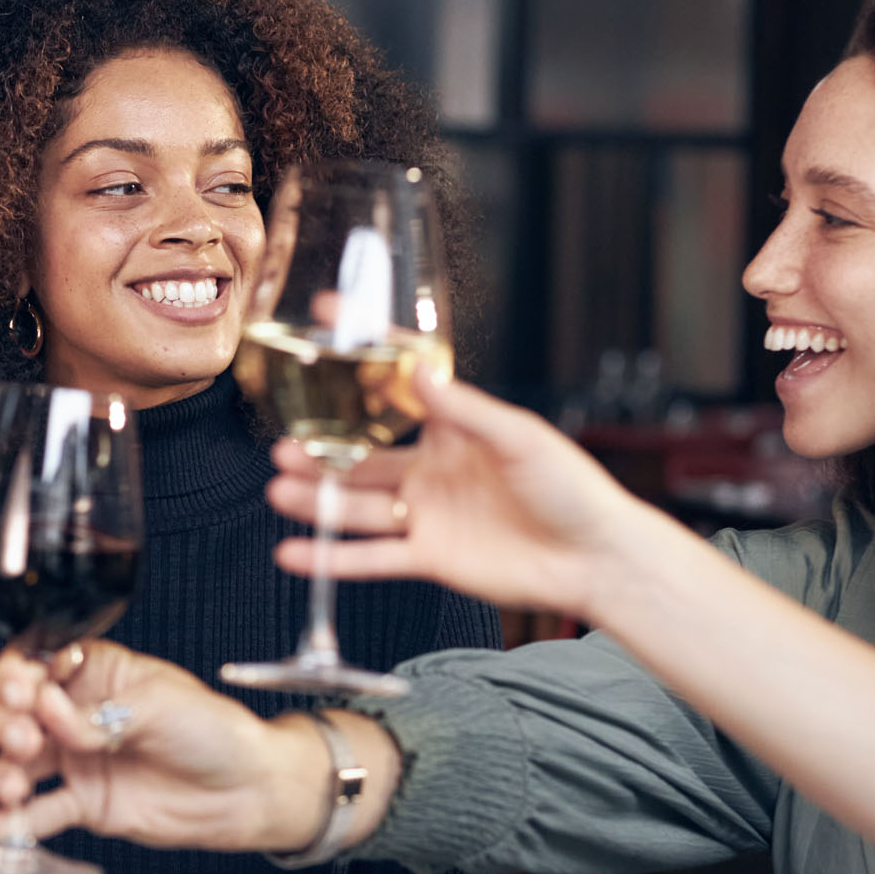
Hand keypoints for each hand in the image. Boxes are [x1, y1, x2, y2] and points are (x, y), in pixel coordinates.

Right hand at [0, 642, 340, 853]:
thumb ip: (98, 713)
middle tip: (23, 737)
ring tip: (13, 784)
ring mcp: (76, 759)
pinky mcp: (84, 803)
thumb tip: (48, 707)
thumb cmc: (213, 730)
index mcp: (95, 671)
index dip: (16, 675)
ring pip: (19, 762)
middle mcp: (76, 713)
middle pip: (16, 712)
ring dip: (5, 771)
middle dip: (7, 722)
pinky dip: (16, 819)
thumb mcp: (159, 704)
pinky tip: (1, 824)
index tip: (17, 689)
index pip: (37, 663)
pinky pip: (40, 811)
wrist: (247, 790)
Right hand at [265, 374, 650, 624]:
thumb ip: (464, 409)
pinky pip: (372, 557)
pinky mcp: (429, 556)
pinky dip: (332, 557)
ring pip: (359, 504)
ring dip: (318, 498)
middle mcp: (433, 467)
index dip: (364, 351)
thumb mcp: (519, 436)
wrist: (594, 557)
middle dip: (321, 450)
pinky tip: (295, 551)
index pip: (399, 383)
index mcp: (455, 427)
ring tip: (281, 487)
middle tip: (284, 443)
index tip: (330, 316)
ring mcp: (428, 512)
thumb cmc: (570, 487)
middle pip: (363, 455)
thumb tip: (418, 370)